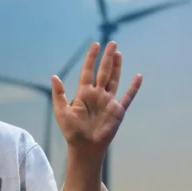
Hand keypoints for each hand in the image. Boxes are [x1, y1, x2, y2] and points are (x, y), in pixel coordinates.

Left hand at [51, 41, 141, 157]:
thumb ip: (59, 94)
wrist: (85, 147)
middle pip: (103, 71)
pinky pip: (127, 97)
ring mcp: (108, 102)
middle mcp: (97, 95)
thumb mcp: (61, 112)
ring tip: (118, 53)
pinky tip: (138, 76)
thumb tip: (53, 76)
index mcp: (83, 93)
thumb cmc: (72, 131)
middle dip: (107, 57)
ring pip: (113, 79)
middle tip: (111, 43)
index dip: (91, 58)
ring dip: (116, 67)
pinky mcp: (118, 111)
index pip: (88, 71)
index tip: (95, 45)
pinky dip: (133, 87)